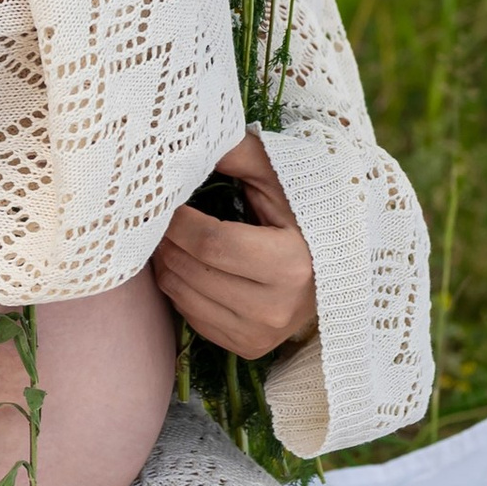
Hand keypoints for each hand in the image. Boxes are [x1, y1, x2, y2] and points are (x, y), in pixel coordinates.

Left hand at [153, 132, 315, 356]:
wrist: (331, 267)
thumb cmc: (301, 213)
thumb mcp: (278, 177)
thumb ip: (237, 152)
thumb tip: (191, 137)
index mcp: (292, 263)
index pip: (211, 243)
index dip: (178, 220)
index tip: (165, 199)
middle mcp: (278, 308)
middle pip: (191, 270)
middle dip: (164, 238)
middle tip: (155, 214)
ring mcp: (262, 334)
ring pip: (182, 295)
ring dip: (165, 262)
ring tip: (168, 236)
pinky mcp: (249, 348)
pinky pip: (190, 317)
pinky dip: (179, 287)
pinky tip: (186, 263)